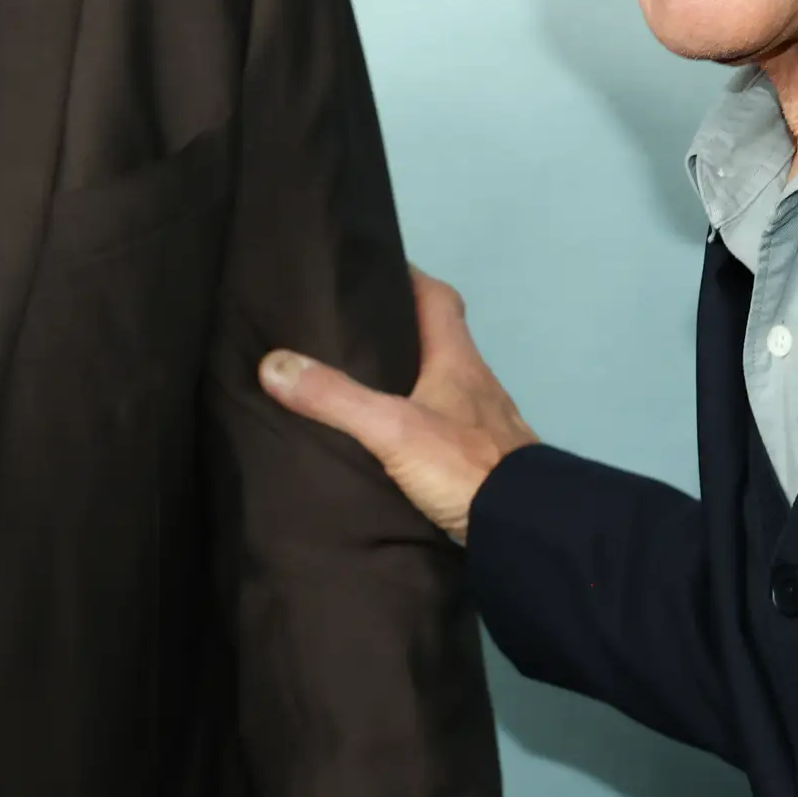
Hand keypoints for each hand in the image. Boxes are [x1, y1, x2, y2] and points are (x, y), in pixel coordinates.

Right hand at [260, 269, 538, 543]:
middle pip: (438, 340)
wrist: (524, 526)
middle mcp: (474, 383)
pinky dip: (419, 423)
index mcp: (457, 360)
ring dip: (409, 380)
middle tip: (351, 330)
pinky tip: (392, 442)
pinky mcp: (481, 461)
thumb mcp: (391, 428)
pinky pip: (445, 427)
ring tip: (362, 383)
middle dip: (400, 330)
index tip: (375, 270)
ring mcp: (482, 423)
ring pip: (442, 385)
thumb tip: (273, 363)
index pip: (437, 298)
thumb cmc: (464, 464)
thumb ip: (335, 399)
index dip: (409, 277)